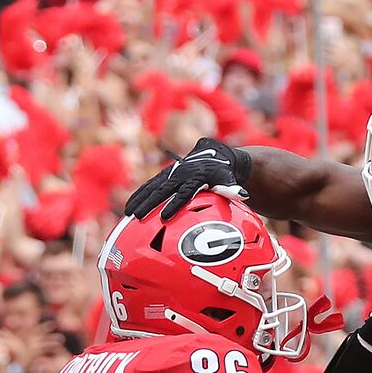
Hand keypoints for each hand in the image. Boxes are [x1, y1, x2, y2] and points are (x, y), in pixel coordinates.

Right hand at [123, 136, 248, 220]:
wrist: (215, 154)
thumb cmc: (224, 172)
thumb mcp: (230, 179)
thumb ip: (232, 187)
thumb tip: (243, 194)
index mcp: (195, 177)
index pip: (183, 193)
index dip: (174, 205)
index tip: (165, 218)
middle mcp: (180, 174)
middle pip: (162, 191)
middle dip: (149, 204)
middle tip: (137, 217)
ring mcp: (170, 173)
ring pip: (151, 187)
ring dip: (139, 200)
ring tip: (128, 214)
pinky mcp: (165, 175)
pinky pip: (149, 186)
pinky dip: (138, 196)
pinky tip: (129, 209)